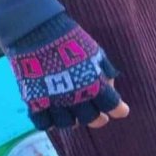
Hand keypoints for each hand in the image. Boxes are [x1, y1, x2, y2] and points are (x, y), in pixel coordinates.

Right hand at [6, 14, 129, 130]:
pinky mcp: (34, 100)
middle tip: (100, 117)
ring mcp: (54, 100)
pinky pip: (43, 123)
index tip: (121, 111)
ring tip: (75, 115)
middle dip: (98, 119)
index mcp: (94, 84)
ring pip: (68, 124)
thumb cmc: (70, 40)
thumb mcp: (95, 52)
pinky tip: (54, 117)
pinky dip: (50, 123)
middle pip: (92, 119)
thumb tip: (111, 86)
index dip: (119, 110)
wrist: (36, 30)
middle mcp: (76, 96)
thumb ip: (105, 71)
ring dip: (74, 121)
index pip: (113, 106)